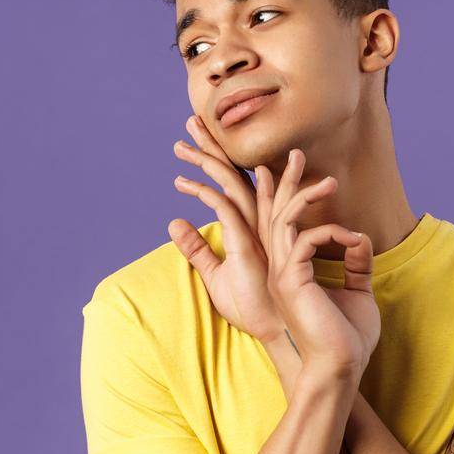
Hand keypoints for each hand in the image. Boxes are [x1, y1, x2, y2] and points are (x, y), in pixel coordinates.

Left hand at [168, 115, 283, 343]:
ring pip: (233, 185)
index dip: (213, 159)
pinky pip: (228, 212)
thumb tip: (174, 223)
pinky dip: (208, 197)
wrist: (279, 333)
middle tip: (191, 120)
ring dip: (208, 161)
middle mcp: (258, 222)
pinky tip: (184, 185)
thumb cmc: (254, 308)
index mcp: (252, 225)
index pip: (232, 183)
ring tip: (185, 141)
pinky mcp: (252, 246)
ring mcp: (257, 232)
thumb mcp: (215, 275)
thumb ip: (196, 249)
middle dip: (212, 146)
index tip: (191, 141)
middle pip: (234, 174)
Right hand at [258, 147, 379, 377]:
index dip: (281, 195)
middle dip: (283, 182)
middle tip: (297, 154)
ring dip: (306, 196)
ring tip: (330, 181)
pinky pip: (304, 240)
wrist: (341, 368)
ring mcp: (281, 275)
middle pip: (273, 215)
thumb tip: (359, 237)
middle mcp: (279, 270)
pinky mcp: (291, 281)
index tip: (289, 169)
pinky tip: (354, 241)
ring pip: (284, 221)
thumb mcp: (358, 291)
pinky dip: (332, 233)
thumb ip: (356, 262)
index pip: (280, 225)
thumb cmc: (347, 337)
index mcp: (290, 271)